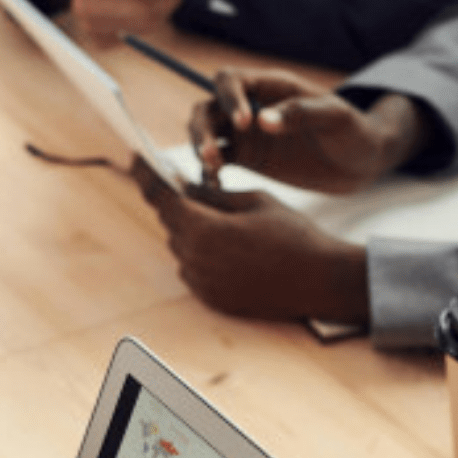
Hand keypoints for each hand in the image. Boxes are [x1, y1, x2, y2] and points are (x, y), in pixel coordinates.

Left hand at [130, 155, 368, 322]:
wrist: (322, 281)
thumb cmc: (293, 234)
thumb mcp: (253, 200)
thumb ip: (212, 193)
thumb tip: (182, 185)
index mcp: (203, 230)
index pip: (161, 197)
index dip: (146, 174)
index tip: (135, 157)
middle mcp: (195, 260)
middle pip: (171, 222)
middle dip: (180, 203)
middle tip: (192, 186)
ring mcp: (203, 284)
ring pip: (182, 246)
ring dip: (193, 231)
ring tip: (228, 223)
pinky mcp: (213, 300)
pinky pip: (194, 270)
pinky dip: (204, 255)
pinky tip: (235, 250)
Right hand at [195, 69, 427, 193]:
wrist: (361, 162)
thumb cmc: (354, 130)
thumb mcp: (335, 118)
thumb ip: (300, 114)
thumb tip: (262, 121)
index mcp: (271, 86)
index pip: (231, 80)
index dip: (228, 98)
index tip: (244, 124)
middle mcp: (252, 107)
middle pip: (208, 107)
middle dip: (202, 129)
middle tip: (213, 155)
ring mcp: (247, 134)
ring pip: (207, 133)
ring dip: (201, 149)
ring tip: (212, 171)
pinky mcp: (248, 159)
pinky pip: (218, 162)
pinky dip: (209, 171)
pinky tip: (216, 187)